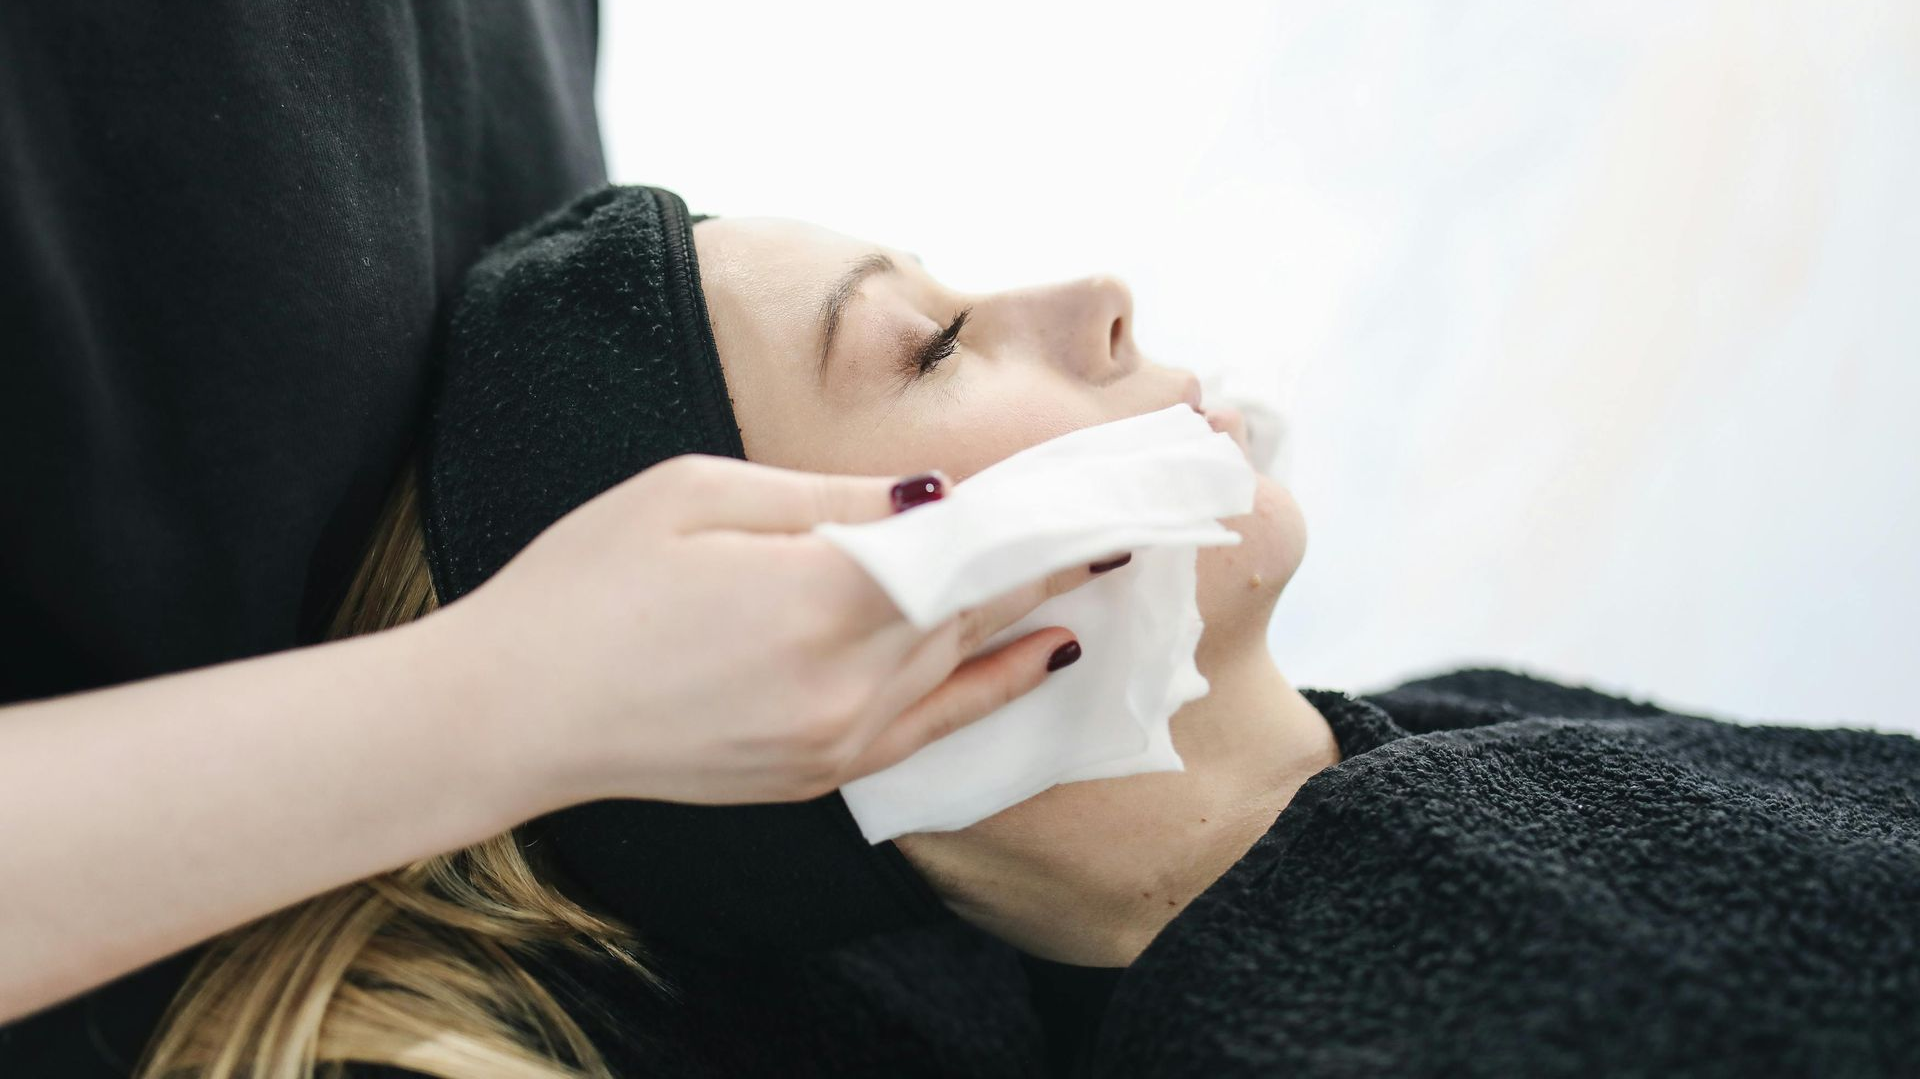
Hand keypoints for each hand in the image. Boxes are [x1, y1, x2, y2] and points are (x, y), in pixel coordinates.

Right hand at [427, 454, 1111, 809]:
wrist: (514, 713)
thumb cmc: (586, 584)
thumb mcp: (696, 494)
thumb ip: (829, 497)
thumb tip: (932, 495)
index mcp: (815, 596)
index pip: (966, 548)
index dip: (1035, 515)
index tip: (1095, 486)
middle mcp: (844, 682)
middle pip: (980, 608)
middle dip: (1050, 559)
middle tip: (1120, 519)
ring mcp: (834, 741)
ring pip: (963, 664)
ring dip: (1033, 615)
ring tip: (1100, 572)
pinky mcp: (817, 775)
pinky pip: (932, 727)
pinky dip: (994, 687)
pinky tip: (1044, 655)